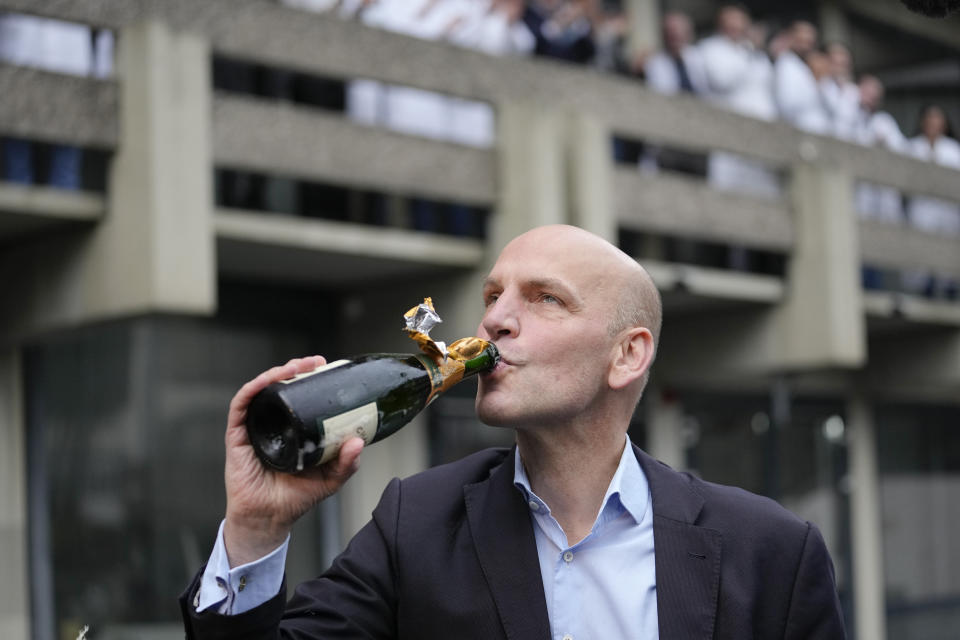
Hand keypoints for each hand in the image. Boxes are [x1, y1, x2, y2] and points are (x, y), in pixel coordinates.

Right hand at [222, 356, 363, 566]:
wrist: (269, 519)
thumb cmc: (295, 498)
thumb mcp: (330, 479)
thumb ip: (347, 463)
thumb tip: (358, 441)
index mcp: (291, 429)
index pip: (298, 397)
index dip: (310, 380)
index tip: (327, 368)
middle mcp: (271, 424)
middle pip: (279, 388)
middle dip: (296, 369)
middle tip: (316, 362)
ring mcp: (253, 428)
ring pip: (260, 391)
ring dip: (276, 373)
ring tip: (296, 366)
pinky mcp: (237, 436)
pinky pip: (241, 405)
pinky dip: (254, 388)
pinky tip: (268, 380)